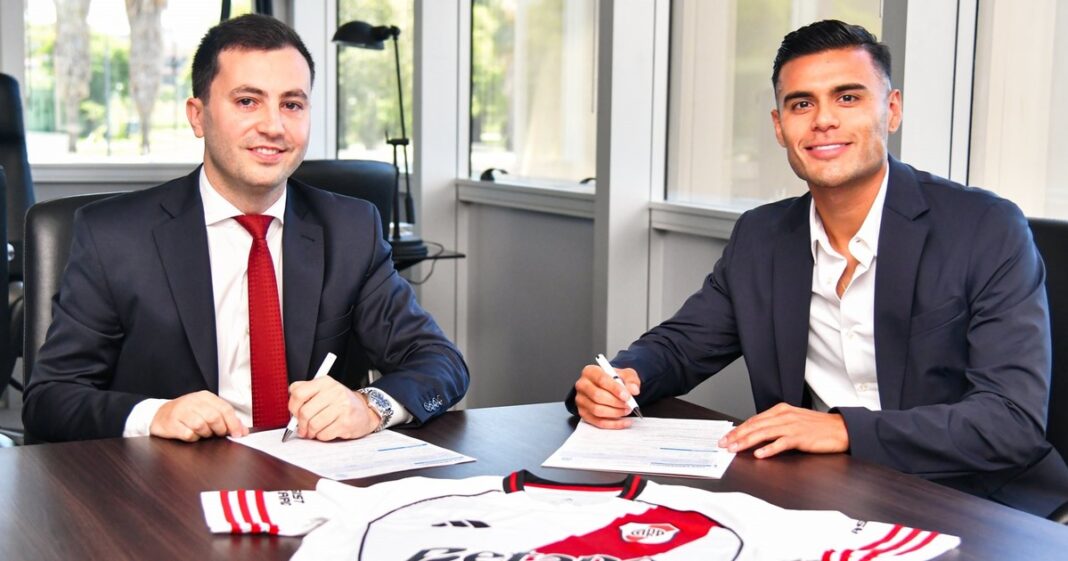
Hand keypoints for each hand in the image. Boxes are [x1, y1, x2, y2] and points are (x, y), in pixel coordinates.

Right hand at [150, 390, 247, 441]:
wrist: (159, 414)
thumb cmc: (187, 414)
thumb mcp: (207, 410)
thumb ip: (225, 419)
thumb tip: (243, 431)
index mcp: (204, 397)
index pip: (224, 408)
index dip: (233, 423)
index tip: (238, 434)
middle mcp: (192, 401)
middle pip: (214, 417)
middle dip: (220, 429)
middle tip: (218, 434)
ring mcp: (180, 411)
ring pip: (201, 425)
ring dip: (205, 434)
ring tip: (203, 433)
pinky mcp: (171, 423)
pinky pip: (188, 434)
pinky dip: (193, 438)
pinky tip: (191, 435)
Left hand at [288, 377, 380, 440]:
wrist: (364, 411)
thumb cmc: (340, 403)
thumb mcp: (324, 391)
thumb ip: (306, 394)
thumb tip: (291, 410)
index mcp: (325, 382)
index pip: (298, 392)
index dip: (292, 406)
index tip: (294, 413)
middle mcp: (334, 392)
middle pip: (304, 412)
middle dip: (300, 424)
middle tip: (302, 428)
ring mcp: (342, 407)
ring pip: (313, 425)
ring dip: (310, 432)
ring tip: (313, 432)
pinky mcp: (346, 422)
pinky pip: (324, 434)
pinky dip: (321, 436)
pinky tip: (326, 432)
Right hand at [573, 364, 640, 428]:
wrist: (610, 387)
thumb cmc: (615, 380)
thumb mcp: (625, 374)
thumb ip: (631, 380)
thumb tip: (633, 390)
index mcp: (590, 371)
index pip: (601, 379)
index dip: (615, 389)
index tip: (627, 396)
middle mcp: (582, 385)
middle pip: (597, 396)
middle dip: (616, 402)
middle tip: (629, 405)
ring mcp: (581, 400)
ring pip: (597, 410)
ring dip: (615, 413)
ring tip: (626, 410)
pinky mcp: (584, 413)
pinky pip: (598, 422)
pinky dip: (613, 424)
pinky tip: (624, 421)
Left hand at [718, 403, 848, 457]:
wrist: (840, 428)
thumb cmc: (817, 427)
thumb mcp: (793, 420)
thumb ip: (776, 425)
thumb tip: (756, 434)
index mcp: (781, 410)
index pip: (754, 420)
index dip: (739, 429)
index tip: (726, 437)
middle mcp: (784, 416)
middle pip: (755, 425)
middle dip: (737, 435)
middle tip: (724, 444)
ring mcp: (792, 426)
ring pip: (764, 433)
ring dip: (747, 441)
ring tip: (735, 448)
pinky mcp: (801, 437)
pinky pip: (781, 443)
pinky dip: (769, 449)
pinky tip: (759, 454)